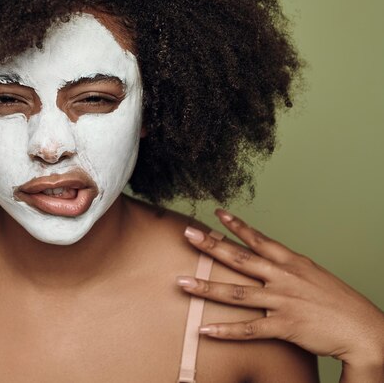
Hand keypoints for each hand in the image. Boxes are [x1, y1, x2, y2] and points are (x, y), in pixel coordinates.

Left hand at [176, 209, 383, 369]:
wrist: (364, 329)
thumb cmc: (338, 302)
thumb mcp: (312, 275)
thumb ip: (286, 267)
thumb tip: (266, 259)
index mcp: (291, 262)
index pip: (258, 239)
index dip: (236, 226)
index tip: (216, 213)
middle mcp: (283, 277)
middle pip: (240, 259)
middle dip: (211, 246)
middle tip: (187, 234)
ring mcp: (282, 301)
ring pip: (236, 293)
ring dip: (206, 288)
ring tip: (180, 282)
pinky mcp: (284, 326)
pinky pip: (248, 329)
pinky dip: (225, 331)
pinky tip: (204, 330)